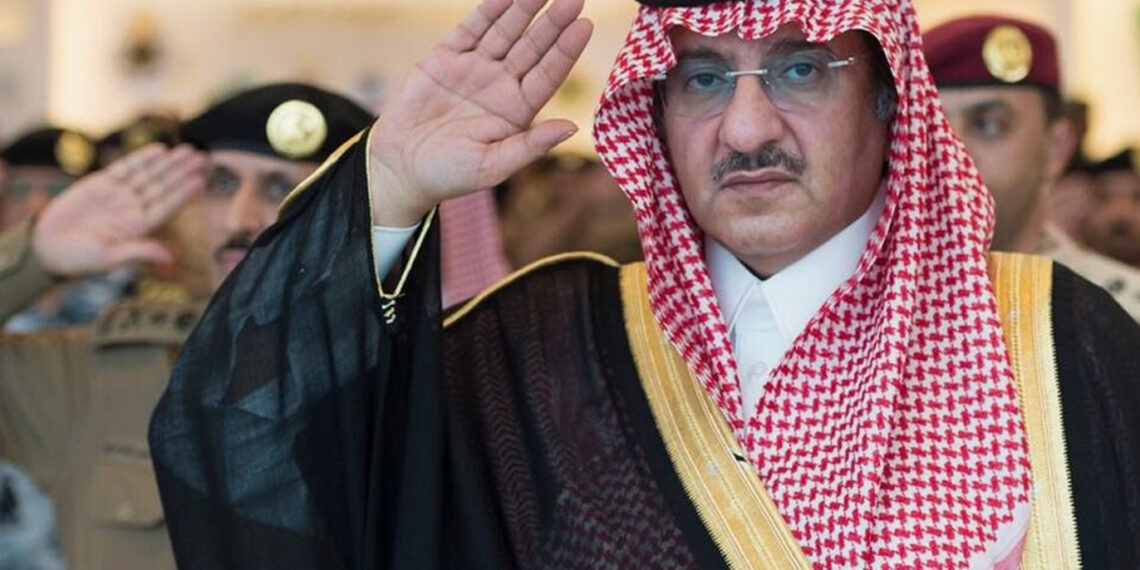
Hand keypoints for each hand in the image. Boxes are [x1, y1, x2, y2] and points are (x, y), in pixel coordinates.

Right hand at [31, 143, 206, 277]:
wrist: (46, 249)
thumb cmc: (78, 260)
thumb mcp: (110, 257)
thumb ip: (139, 251)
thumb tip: (171, 257)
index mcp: (138, 227)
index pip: (167, 206)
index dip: (183, 194)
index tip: (201, 181)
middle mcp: (132, 209)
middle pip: (163, 186)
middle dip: (182, 172)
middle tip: (204, 158)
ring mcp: (118, 195)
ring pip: (148, 174)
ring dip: (168, 163)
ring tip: (189, 150)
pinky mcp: (99, 185)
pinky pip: (125, 168)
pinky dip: (141, 158)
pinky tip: (159, 150)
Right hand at [368, 0, 592, 225]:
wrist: (400, 168)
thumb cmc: (449, 175)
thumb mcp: (493, 167)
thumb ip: (530, 146)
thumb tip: (572, 128)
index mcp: (517, 110)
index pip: (548, 75)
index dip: (565, 51)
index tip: (584, 26)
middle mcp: (500, 86)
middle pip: (532, 48)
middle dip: (552, 24)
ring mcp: (474, 69)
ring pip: (504, 33)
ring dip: (523, 10)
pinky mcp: (445, 59)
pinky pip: (469, 30)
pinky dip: (487, 12)